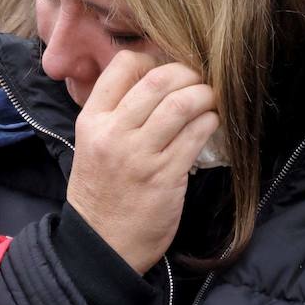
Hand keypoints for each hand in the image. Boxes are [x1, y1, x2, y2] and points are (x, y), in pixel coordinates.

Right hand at [66, 52, 218, 273]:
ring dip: (204, 95)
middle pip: (158, 80)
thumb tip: (158, 80)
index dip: (153, 58)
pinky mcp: (166, 175)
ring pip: (181, 104)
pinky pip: (196, 134)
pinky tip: (212, 122)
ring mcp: (140, 155)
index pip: (123, 66)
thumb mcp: (93, 146)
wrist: (100, 246)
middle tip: (199, 80)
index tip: (168, 69)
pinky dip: (210, 120)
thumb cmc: (102, 193)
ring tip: (210, 99)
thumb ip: (116, 114)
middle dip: (187, 73)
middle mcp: (114, 133)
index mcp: (92, 120)